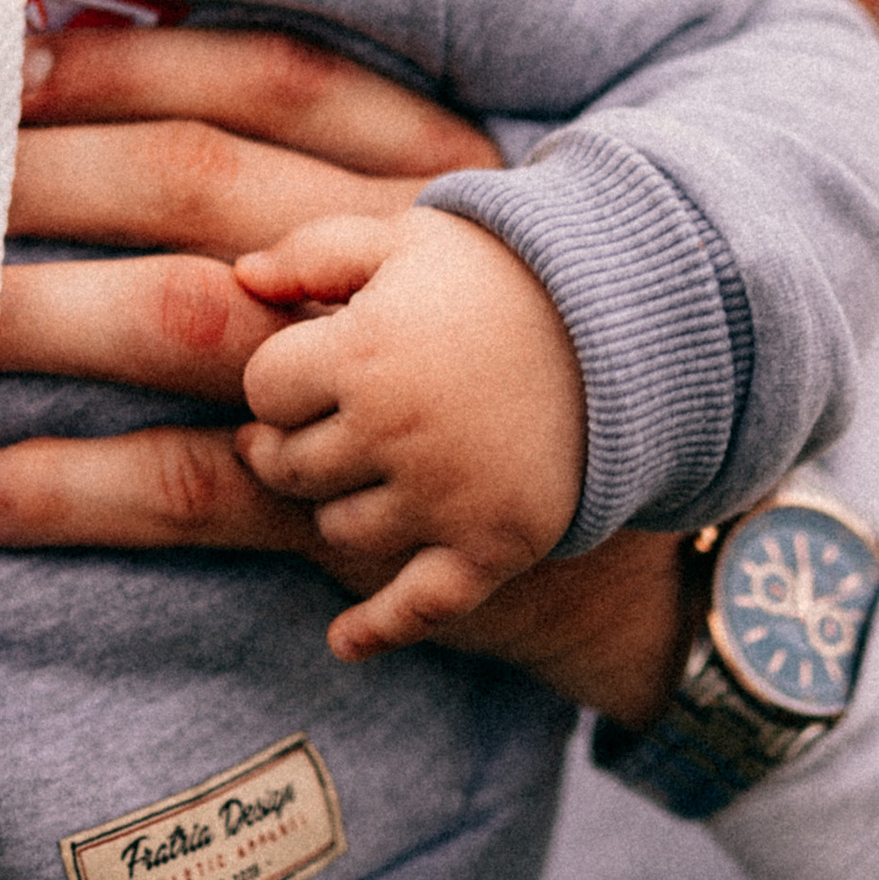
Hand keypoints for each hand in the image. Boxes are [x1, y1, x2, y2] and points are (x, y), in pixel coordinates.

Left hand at [0, 22, 499, 550]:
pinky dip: (80, 487)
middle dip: (34, 179)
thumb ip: (333, 169)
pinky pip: (197, 484)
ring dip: (32, 319)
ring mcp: (382, 381)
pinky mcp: (362, 506)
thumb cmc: (511, 356)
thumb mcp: (455, 232)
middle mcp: (402, 258)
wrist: (638, 531)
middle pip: (197, 187)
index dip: (120, 65)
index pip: (261, 78)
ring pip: (183, 325)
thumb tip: (136, 106)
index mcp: (425, 169)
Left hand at [234, 211, 587, 658]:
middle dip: (293, 445)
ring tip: (375, 470)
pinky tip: (342, 643)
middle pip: (291, 465)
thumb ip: (318, 250)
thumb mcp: (412, 236)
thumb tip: (243, 280)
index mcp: (367, 349)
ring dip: (342, 506)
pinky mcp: (495, 545)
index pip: (265, 389)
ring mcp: (446, 497)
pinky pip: (420, 606)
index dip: (284, 376)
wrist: (635, 324)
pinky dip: (377, 630)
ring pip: (343, 530)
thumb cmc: (511, 271)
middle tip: (320, 427)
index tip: (317, 363)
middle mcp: (398, 431)